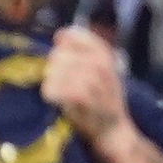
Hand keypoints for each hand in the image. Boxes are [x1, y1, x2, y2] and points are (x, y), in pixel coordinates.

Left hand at [42, 24, 130, 141]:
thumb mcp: (102, 69)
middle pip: (59, 55)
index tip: (61, 53)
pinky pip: (53, 88)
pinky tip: (55, 99)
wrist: (113, 128)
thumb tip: (59, 35)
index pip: (76, 36)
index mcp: (104, 54)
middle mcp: (99, 64)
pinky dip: (50, 94)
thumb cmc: (104, 98)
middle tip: (59, 80)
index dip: (63, 45)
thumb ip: (83, 51)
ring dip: (50, 81)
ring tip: (58, 90)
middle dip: (53, 67)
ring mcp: (91, 80)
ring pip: (54, 71)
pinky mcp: (79, 97)